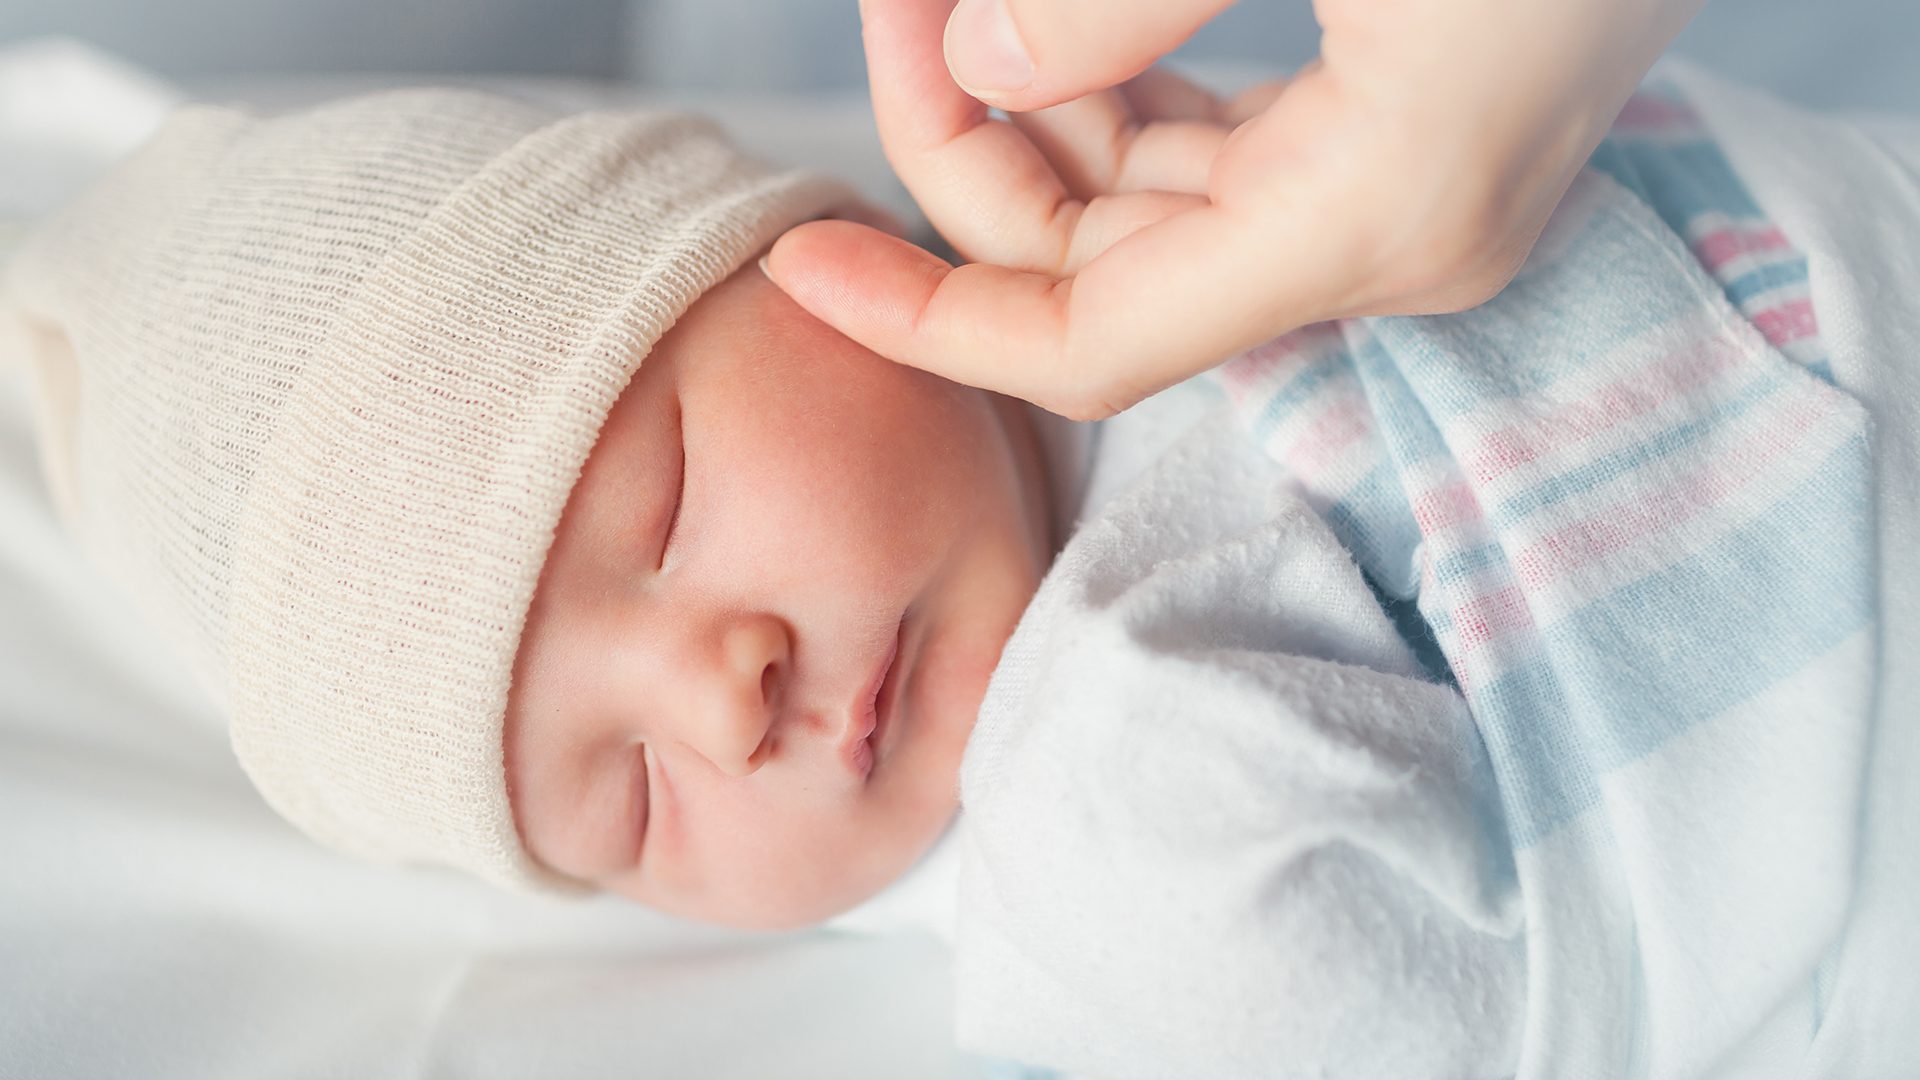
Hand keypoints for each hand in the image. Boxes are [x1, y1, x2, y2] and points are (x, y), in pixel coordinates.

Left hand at [765, 0, 1703, 419]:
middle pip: (1106, 271)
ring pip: (1154, 213)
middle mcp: (1395, 240)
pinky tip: (1058, 32)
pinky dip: (1123, 104)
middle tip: (892, 6)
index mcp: (1377, 216)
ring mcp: (1409, 195)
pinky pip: (1219, 161)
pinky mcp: (1412, 137)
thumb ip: (1117, 3)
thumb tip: (977, 64)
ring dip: (1037, 118)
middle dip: (967, 153)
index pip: (1088, 342)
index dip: (926, 322)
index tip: (800, 265)